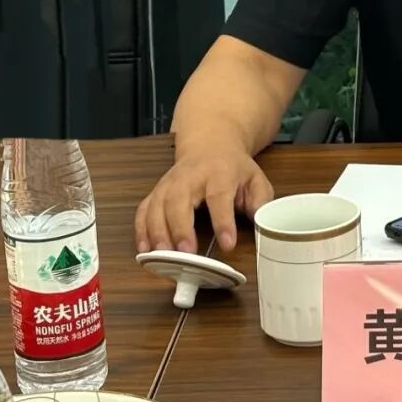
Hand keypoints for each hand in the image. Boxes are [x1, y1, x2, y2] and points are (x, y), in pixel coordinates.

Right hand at [134, 147, 273, 253]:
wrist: (211, 143)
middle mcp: (190, 176)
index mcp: (219, 172)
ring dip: (157, 233)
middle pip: (179, 200)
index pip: (219, 196)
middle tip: (186, 252)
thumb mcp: (255, 178)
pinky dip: (141, 230)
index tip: (227, 244)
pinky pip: (143, 210)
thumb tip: (260, 222)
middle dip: (180, 228)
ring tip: (164, 257)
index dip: (223, 221)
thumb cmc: (234, 167)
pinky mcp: (157, 191)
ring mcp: (170, 183)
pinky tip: (145, 250)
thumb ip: (260, 200)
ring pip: (156, 206)